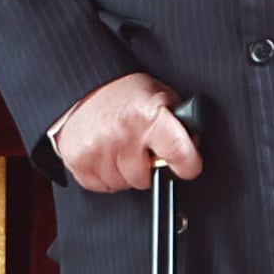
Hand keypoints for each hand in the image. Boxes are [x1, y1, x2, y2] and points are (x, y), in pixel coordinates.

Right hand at [49, 73, 202, 192]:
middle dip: (147, 167)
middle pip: (146, 178)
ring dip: (124, 171)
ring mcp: (98, 151)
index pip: (179, 155)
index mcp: (147, 116)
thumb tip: (194, 144)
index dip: (188, 164)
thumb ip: (178, 120)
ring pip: (123, 184)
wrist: (81, 87)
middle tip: (141, 148)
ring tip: (120, 148)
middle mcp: (122, 135)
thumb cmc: (121, 92)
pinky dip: (105, 175)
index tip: (187, 165)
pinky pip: (102, 186)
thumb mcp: (158, 94)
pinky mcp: (78, 162)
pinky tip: (105, 154)